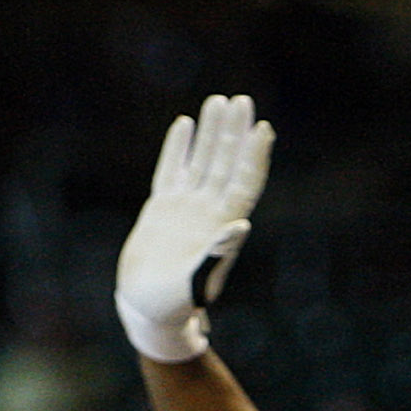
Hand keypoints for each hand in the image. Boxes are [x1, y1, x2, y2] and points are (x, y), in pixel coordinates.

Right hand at [115, 94, 274, 363]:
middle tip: (242, 101)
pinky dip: (177, 148)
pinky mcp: (161, 208)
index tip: (263, 128)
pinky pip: (171, 170)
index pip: (244, 183)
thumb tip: (241, 224)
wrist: (146, 309)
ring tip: (218, 101)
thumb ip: (216, 255)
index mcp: (222, 227)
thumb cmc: (174, 304)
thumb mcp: (196, 283)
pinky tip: (185, 124)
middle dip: (234, 132)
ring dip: (211, 132)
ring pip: (201, 160)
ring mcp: (185, 207)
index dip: (255, 156)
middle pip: (226, 163)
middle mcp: (208, 212)